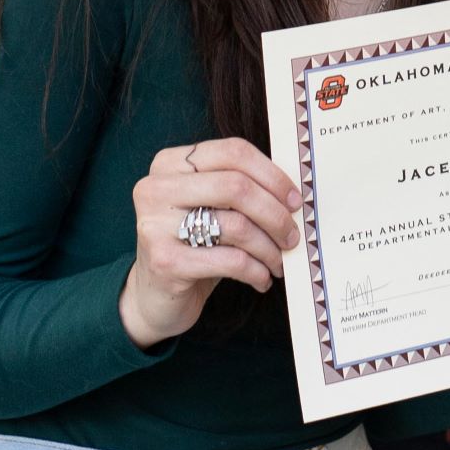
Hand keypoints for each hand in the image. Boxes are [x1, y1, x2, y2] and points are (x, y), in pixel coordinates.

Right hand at [121, 137, 301, 347]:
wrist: (155, 298)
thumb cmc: (192, 246)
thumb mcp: (209, 208)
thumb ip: (239, 189)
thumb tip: (293, 193)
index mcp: (169, 163)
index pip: (233, 151)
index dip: (272, 175)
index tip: (294, 200)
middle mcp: (156, 188)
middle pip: (237, 186)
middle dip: (275, 214)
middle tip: (292, 236)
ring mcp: (156, 224)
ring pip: (237, 226)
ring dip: (269, 248)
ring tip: (278, 262)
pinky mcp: (165, 262)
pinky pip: (231, 260)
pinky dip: (256, 271)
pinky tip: (262, 279)